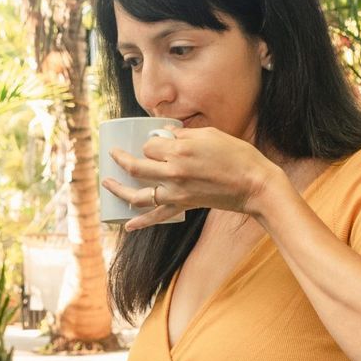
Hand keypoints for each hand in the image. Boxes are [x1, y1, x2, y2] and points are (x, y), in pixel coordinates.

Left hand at [101, 126, 282, 230]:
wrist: (254, 185)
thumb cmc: (237, 156)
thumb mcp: (210, 134)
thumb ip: (183, 134)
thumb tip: (166, 134)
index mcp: (180, 151)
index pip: (150, 145)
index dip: (149, 142)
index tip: (154, 140)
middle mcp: (174, 172)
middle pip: (136, 166)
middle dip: (121, 159)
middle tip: (112, 154)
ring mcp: (177, 192)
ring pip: (138, 194)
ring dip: (119, 190)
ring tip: (107, 183)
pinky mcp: (184, 206)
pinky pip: (158, 216)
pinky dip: (141, 223)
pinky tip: (126, 226)